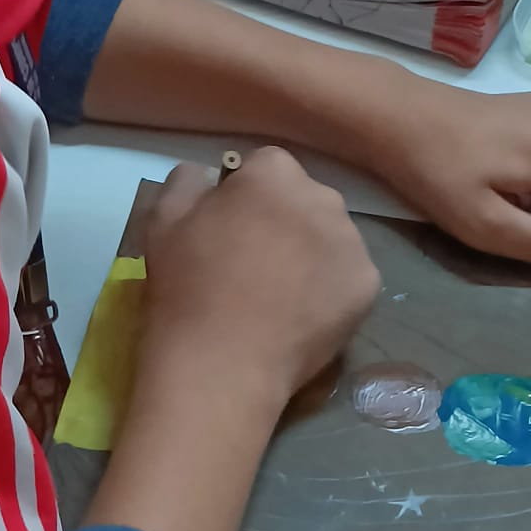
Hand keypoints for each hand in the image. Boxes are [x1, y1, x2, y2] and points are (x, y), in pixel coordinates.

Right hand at [139, 150, 380, 412]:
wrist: (221, 363)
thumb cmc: (186, 287)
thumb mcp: (162, 220)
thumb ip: (188, 180)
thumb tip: (209, 175)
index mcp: (274, 173)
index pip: (267, 167)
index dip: (247, 196)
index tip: (231, 229)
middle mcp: (322, 197)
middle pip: (305, 198)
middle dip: (285, 220)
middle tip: (256, 263)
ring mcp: (351, 242)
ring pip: (331, 236)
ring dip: (311, 252)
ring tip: (280, 294)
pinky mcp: (368, 285)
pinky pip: (348, 276)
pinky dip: (330, 290)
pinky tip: (302, 314)